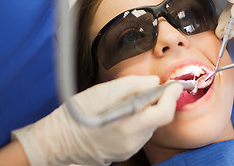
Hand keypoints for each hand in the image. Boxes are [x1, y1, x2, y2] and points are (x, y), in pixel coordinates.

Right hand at [12, 75, 182, 165]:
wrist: (59, 140)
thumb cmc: (78, 114)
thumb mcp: (103, 91)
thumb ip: (132, 85)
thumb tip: (154, 82)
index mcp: (128, 124)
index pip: (163, 113)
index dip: (172, 96)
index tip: (174, 85)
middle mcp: (132, 140)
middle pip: (159, 119)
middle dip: (161, 102)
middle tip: (156, 88)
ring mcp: (129, 148)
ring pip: (151, 125)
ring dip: (149, 110)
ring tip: (132, 100)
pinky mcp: (126, 151)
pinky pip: (141, 133)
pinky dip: (140, 120)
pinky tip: (126, 113)